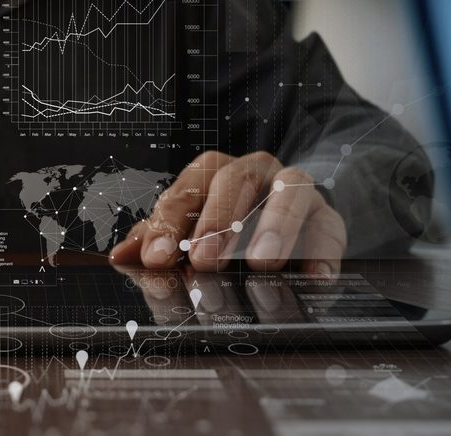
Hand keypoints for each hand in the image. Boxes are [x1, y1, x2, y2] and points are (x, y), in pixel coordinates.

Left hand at [110, 151, 345, 273]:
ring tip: (260, 263)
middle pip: (234, 180)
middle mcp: (255, 173)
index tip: (155, 259)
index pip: (186, 190)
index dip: (168, 224)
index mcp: (212, 175)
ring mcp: (296, 192)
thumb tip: (120, 256)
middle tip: (202, 260)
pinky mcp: (328, 221)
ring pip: (291, 189)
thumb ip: (154, 246)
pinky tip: (312, 278)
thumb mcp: (185, 240)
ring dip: (275, 225)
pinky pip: (329, 230)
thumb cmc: (224, 236)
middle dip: (216, 221)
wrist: (285, 236)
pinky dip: (322, 254)